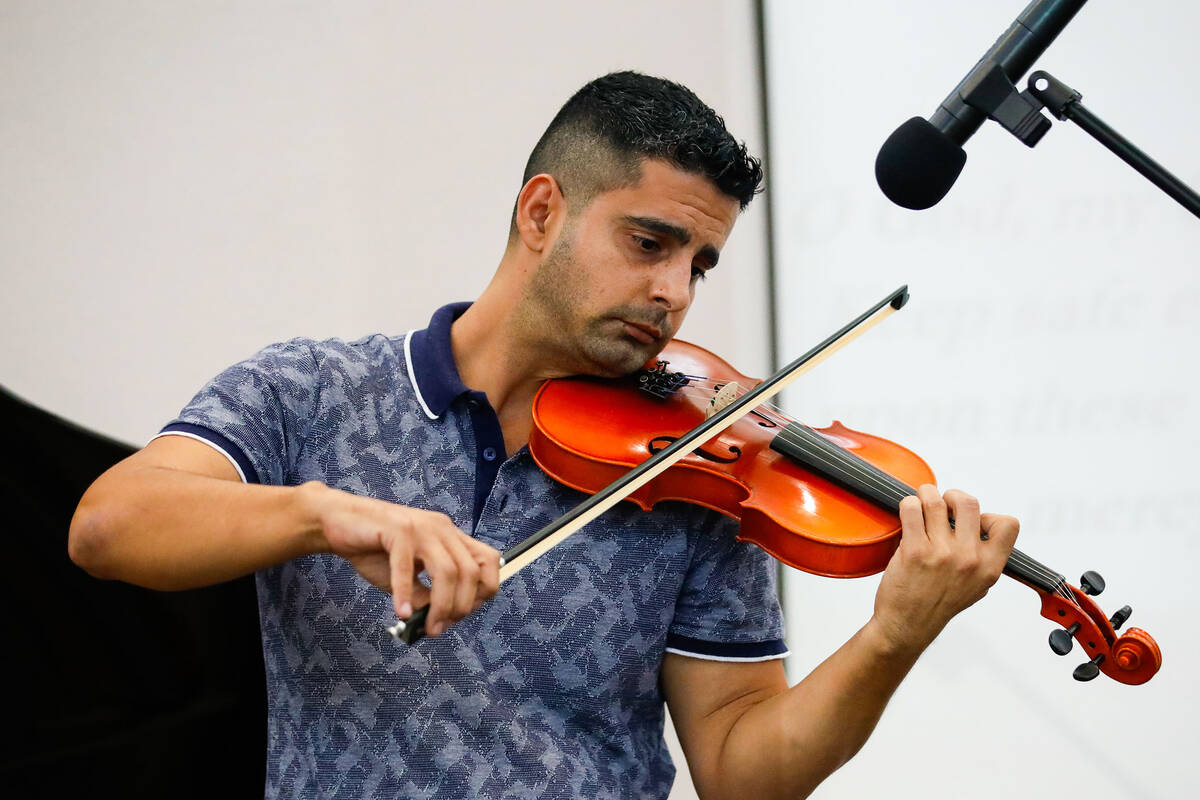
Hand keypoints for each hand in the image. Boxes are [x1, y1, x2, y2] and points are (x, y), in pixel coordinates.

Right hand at [300, 482, 501, 636]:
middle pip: (470, 571)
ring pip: (447, 571)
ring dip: (441, 605)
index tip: (460, 615)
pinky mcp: (396, 529)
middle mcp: (442, 528)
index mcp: (450, 536)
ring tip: (427, 627)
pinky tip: (401, 613)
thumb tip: (440, 622)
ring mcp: (421, 527)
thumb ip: (427, 595)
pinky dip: (405, 594)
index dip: (481, 592)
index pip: (488, 562)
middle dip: (461, 606)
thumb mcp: (409, 578)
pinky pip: (406, 568)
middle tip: (440, 628)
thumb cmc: (375, 550)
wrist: (339, 522)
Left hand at [869, 485, 1018, 654]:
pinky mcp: (914, 551)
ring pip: (935, 501)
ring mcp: (941, 554)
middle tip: (942, 505)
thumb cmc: (939, 604)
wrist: (908, 625)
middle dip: (952, 496)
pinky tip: (908, 514)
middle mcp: (969, 559)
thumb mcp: (977, 586)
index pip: (1008, 525)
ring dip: (926, 495)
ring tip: (921, 504)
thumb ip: (984, 557)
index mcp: (989, 567)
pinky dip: (908, 504)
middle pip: (968, 503)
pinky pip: (911, 508)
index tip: (972, 523)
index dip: (989, 515)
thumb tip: (982, 523)